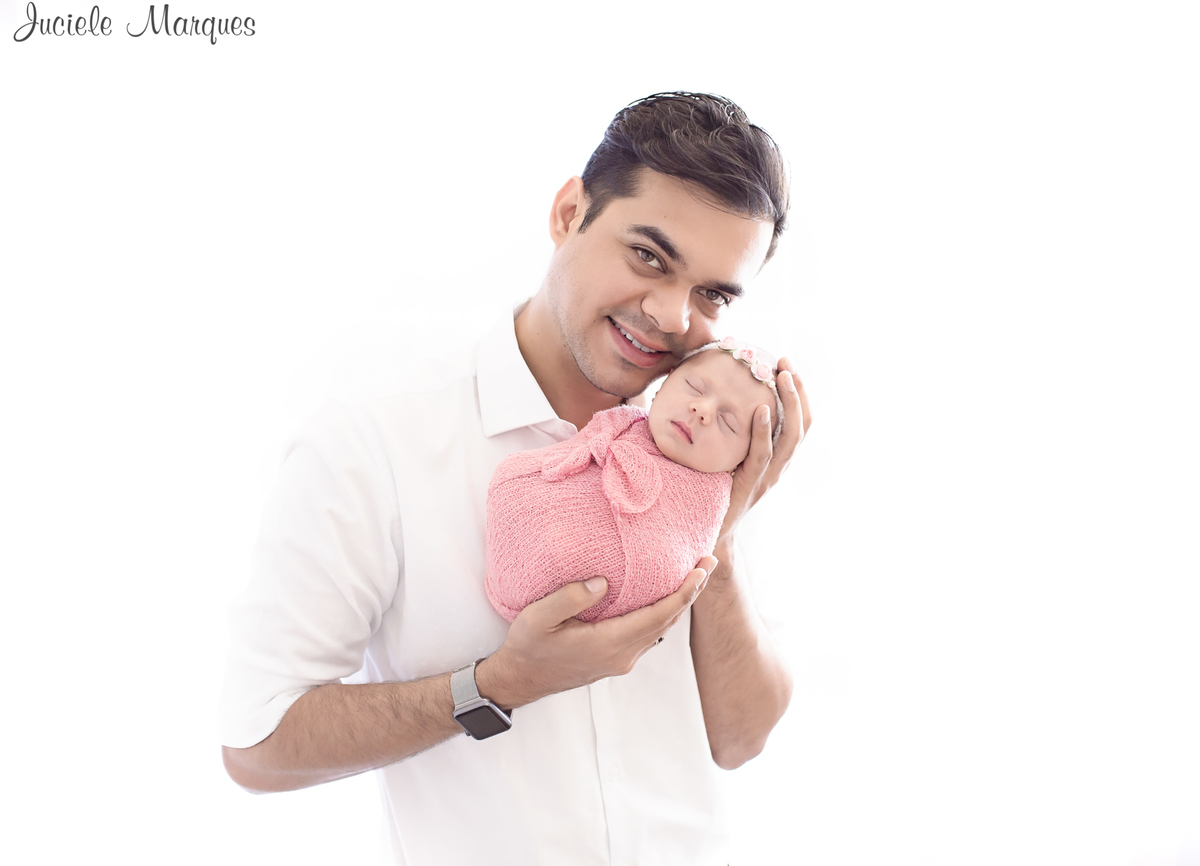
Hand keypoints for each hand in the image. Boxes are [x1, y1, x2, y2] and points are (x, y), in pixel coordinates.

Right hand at [477, 555, 719, 707]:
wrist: (520, 680)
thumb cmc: (528, 647)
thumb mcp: (539, 618)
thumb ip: (569, 597)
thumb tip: (603, 581)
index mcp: (609, 644)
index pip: (659, 616)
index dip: (684, 592)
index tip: (701, 569)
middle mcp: (622, 655)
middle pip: (668, 621)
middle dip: (691, 592)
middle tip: (708, 562)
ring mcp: (620, 660)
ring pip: (660, 629)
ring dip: (679, 603)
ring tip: (693, 576)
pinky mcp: (615, 659)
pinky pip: (648, 633)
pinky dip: (662, 613)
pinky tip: (663, 597)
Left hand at [718, 358, 811, 543]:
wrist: (711, 531)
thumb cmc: (717, 490)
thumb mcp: (731, 456)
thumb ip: (735, 434)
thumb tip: (720, 397)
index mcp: (778, 458)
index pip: (800, 422)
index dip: (799, 393)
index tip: (786, 366)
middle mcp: (780, 466)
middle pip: (803, 425)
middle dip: (798, 391)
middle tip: (785, 363)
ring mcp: (769, 476)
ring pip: (790, 438)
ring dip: (789, 404)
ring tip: (782, 377)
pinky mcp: (752, 484)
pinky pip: (763, 455)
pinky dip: (764, 431)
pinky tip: (761, 409)